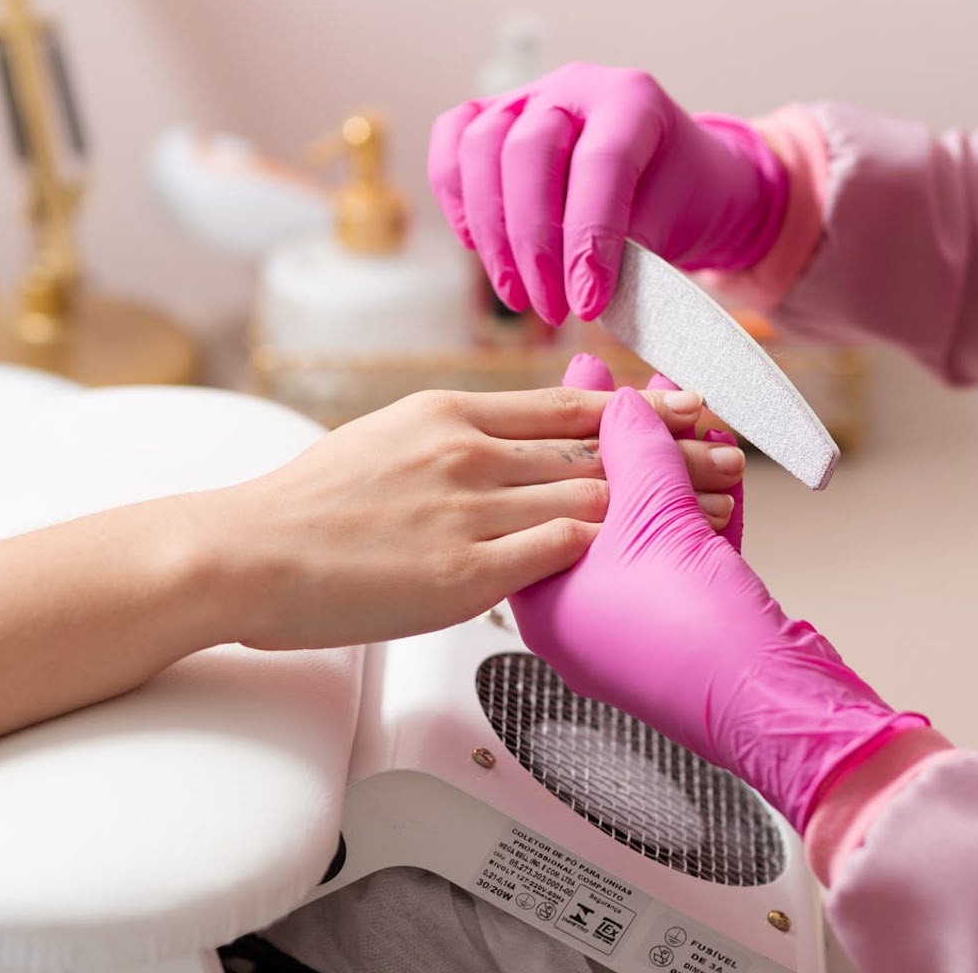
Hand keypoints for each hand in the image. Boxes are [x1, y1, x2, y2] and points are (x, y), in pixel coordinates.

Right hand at [228, 384, 705, 650]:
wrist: (245, 551)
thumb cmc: (301, 504)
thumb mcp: (381, 441)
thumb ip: (446, 439)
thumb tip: (491, 444)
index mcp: (448, 414)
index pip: (566, 406)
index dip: (636, 409)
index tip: (683, 408)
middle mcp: (468, 451)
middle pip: (596, 450)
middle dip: (673, 452)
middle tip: (732, 454)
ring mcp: (468, 510)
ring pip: (591, 500)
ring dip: (663, 505)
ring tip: (720, 508)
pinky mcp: (462, 572)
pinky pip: (556, 556)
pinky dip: (611, 555)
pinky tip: (656, 560)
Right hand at [428, 61, 787, 324]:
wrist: (667, 178)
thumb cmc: (671, 200)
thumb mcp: (670, 225)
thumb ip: (628, 253)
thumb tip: (577, 293)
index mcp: (631, 99)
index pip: (600, 163)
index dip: (589, 239)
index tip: (588, 304)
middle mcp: (574, 86)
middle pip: (527, 151)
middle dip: (534, 245)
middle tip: (551, 308)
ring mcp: (525, 97)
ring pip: (480, 149)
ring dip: (492, 235)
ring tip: (518, 295)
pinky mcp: (489, 119)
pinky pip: (452, 147)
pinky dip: (456, 200)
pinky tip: (477, 246)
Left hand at [510, 387, 925, 830]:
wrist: (779, 708)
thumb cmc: (698, 641)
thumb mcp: (656, 523)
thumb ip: (635, 453)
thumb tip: (619, 407)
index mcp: (548, 603)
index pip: (544, 499)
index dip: (568, 432)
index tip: (581, 382)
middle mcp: (586, 616)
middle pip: (598, 506)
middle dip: (627, 440)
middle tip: (629, 387)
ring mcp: (640, 623)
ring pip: (652, 523)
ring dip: (674, 462)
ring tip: (679, 403)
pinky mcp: (693, 620)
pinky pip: (689, 546)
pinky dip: (703, 499)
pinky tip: (715, 452)